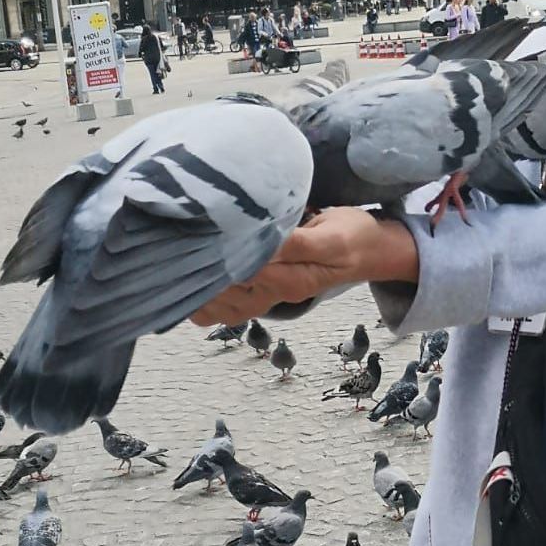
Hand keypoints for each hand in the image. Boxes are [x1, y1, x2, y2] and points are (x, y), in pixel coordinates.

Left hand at [190, 208, 418, 325]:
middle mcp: (277, 292)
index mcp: (292, 277)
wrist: (370, 251)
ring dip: (200, 288)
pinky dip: (208, 303)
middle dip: (201, 272)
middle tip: (176, 246)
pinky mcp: (266, 295)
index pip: (243, 271)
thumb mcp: (329, 235)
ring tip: (178, 262)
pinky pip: (229, 309)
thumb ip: (295, 243)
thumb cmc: (351, 235)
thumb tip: (259, 242)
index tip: (196, 236)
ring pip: (223, 305)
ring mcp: (270, 297)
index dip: (218, 256)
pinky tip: (195, 285)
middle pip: (227, 291)